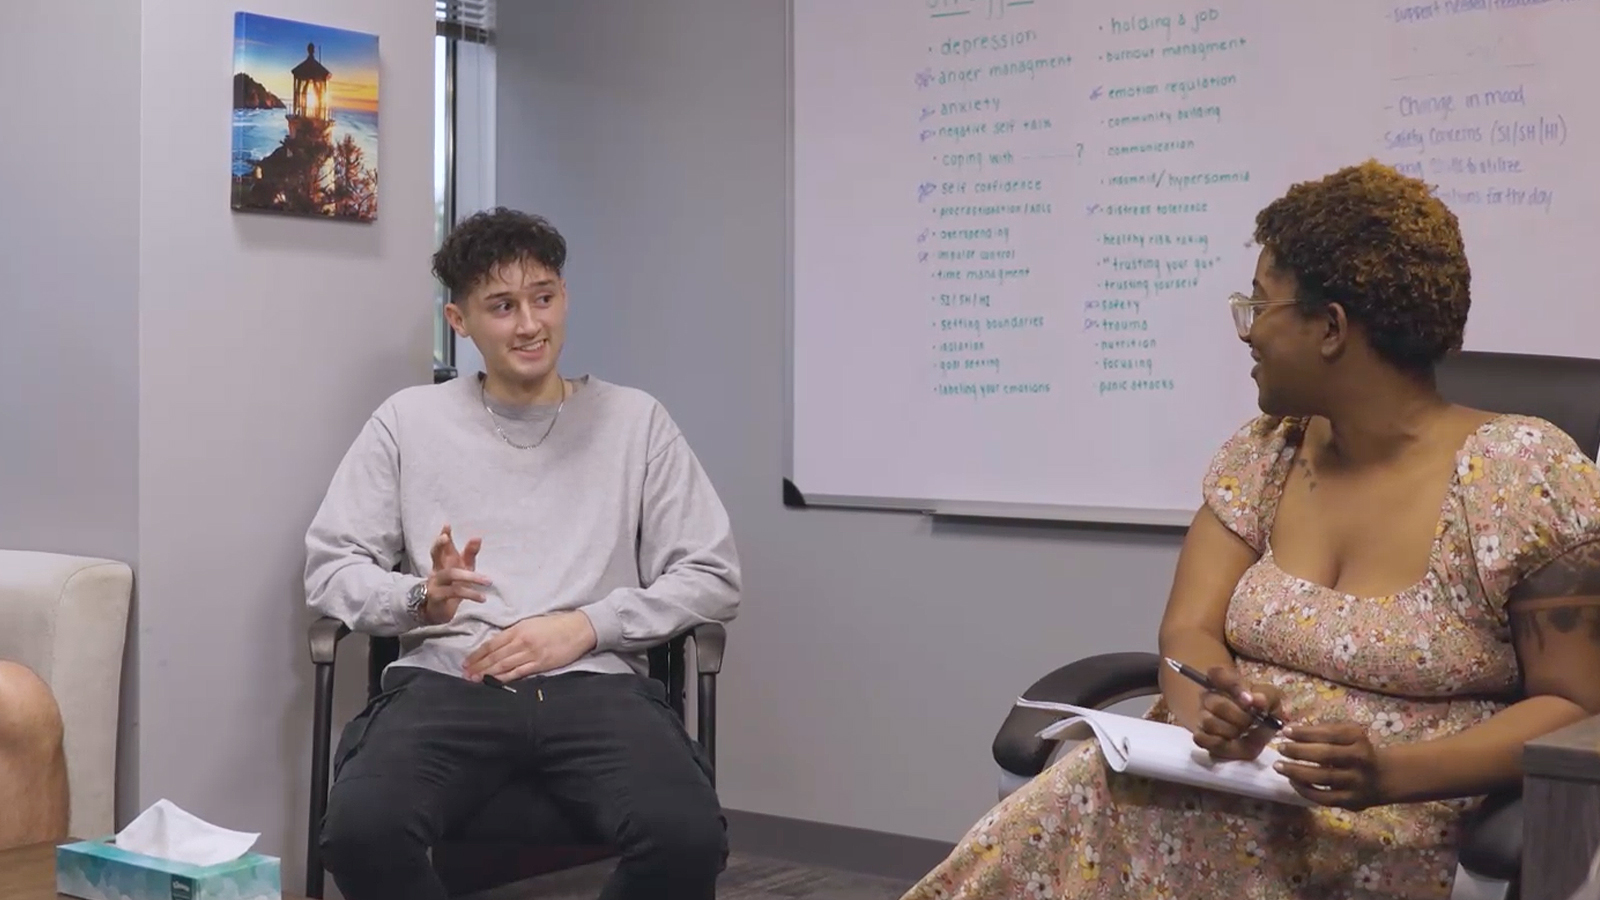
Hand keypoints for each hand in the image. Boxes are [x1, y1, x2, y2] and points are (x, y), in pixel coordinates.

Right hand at [421, 525, 491, 625]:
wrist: (437, 612)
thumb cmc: (452, 586)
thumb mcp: (463, 569)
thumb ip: (470, 554)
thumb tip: (478, 537)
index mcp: (443, 562)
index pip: (442, 547)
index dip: (444, 536)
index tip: (447, 525)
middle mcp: (436, 570)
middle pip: (435, 555)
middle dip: (439, 545)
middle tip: (444, 537)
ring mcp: (434, 584)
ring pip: (450, 574)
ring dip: (471, 577)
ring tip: (488, 581)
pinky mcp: (437, 597)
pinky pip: (454, 592)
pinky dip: (471, 594)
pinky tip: (483, 598)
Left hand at [463, 610, 597, 681]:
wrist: (579, 629)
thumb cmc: (556, 625)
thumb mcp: (531, 623)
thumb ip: (515, 633)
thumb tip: (498, 645)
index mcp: (518, 629)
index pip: (492, 644)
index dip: (477, 654)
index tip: (466, 661)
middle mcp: (521, 641)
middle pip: (495, 656)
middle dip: (478, 665)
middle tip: (465, 674)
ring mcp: (530, 653)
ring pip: (503, 665)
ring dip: (487, 673)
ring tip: (474, 679)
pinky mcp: (540, 664)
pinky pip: (518, 672)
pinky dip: (504, 677)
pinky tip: (494, 681)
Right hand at [1191, 666, 1283, 760]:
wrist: (1257, 732)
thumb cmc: (1263, 711)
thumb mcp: (1273, 700)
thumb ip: (1267, 697)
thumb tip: (1257, 700)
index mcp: (1224, 681)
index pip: (1216, 673)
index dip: (1233, 687)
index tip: (1250, 701)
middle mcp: (1209, 695)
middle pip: (1217, 704)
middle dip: (1239, 717)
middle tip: (1252, 723)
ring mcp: (1202, 715)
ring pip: (1209, 722)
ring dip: (1231, 731)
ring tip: (1243, 733)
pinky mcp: (1199, 735)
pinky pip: (1201, 738)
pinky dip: (1219, 743)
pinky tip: (1231, 742)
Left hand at [1274, 723, 1387, 810]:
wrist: (1382, 777)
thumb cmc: (1356, 750)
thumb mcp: (1347, 735)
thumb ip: (1324, 731)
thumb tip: (1291, 731)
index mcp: (1358, 739)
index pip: (1330, 734)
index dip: (1305, 732)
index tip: (1285, 731)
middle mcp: (1360, 760)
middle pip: (1325, 755)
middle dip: (1299, 751)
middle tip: (1280, 748)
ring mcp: (1356, 782)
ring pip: (1322, 778)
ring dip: (1296, 772)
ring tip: (1278, 766)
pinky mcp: (1351, 801)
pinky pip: (1323, 798)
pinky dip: (1305, 790)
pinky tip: (1293, 781)